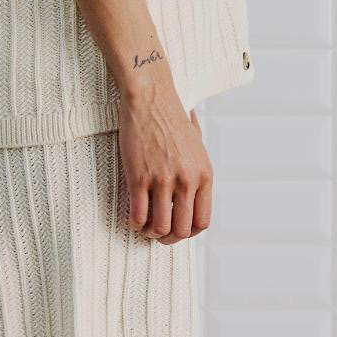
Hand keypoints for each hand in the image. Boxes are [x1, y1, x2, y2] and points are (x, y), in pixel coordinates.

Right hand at [118, 84, 211, 241]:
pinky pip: (138, 215)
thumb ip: (197, 174)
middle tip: (157, 232)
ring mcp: (162, 180)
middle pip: (181, 230)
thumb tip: (191, 201)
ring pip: (159, 228)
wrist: (151, 98)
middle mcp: (186, 180)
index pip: (202, 222)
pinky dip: (134, 222)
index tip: (177, 229)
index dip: (188, 233)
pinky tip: (132, 216)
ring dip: (149, 232)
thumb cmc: (171, 119)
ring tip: (144, 225)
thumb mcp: (197, 148)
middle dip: (168, 238)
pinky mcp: (139, 177)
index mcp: (204, 175)